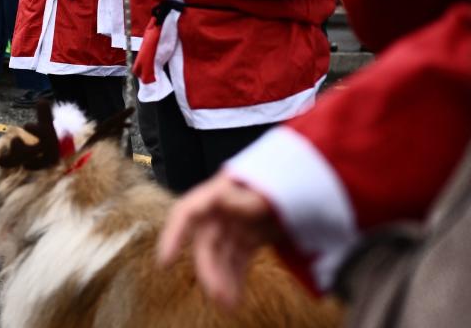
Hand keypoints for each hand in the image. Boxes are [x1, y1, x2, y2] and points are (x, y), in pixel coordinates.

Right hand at [157, 172, 279, 308]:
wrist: (315, 179)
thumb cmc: (292, 177)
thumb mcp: (272, 187)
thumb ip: (248, 197)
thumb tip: (222, 200)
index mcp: (221, 191)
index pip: (188, 212)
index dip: (173, 236)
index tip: (165, 262)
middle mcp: (223, 208)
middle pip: (206, 241)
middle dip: (209, 270)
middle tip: (218, 296)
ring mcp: (236, 222)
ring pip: (221, 254)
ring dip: (222, 279)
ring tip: (229, 304)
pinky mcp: (251, 235)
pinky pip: (237, 258)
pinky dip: (235, 277)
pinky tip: (235, 296)